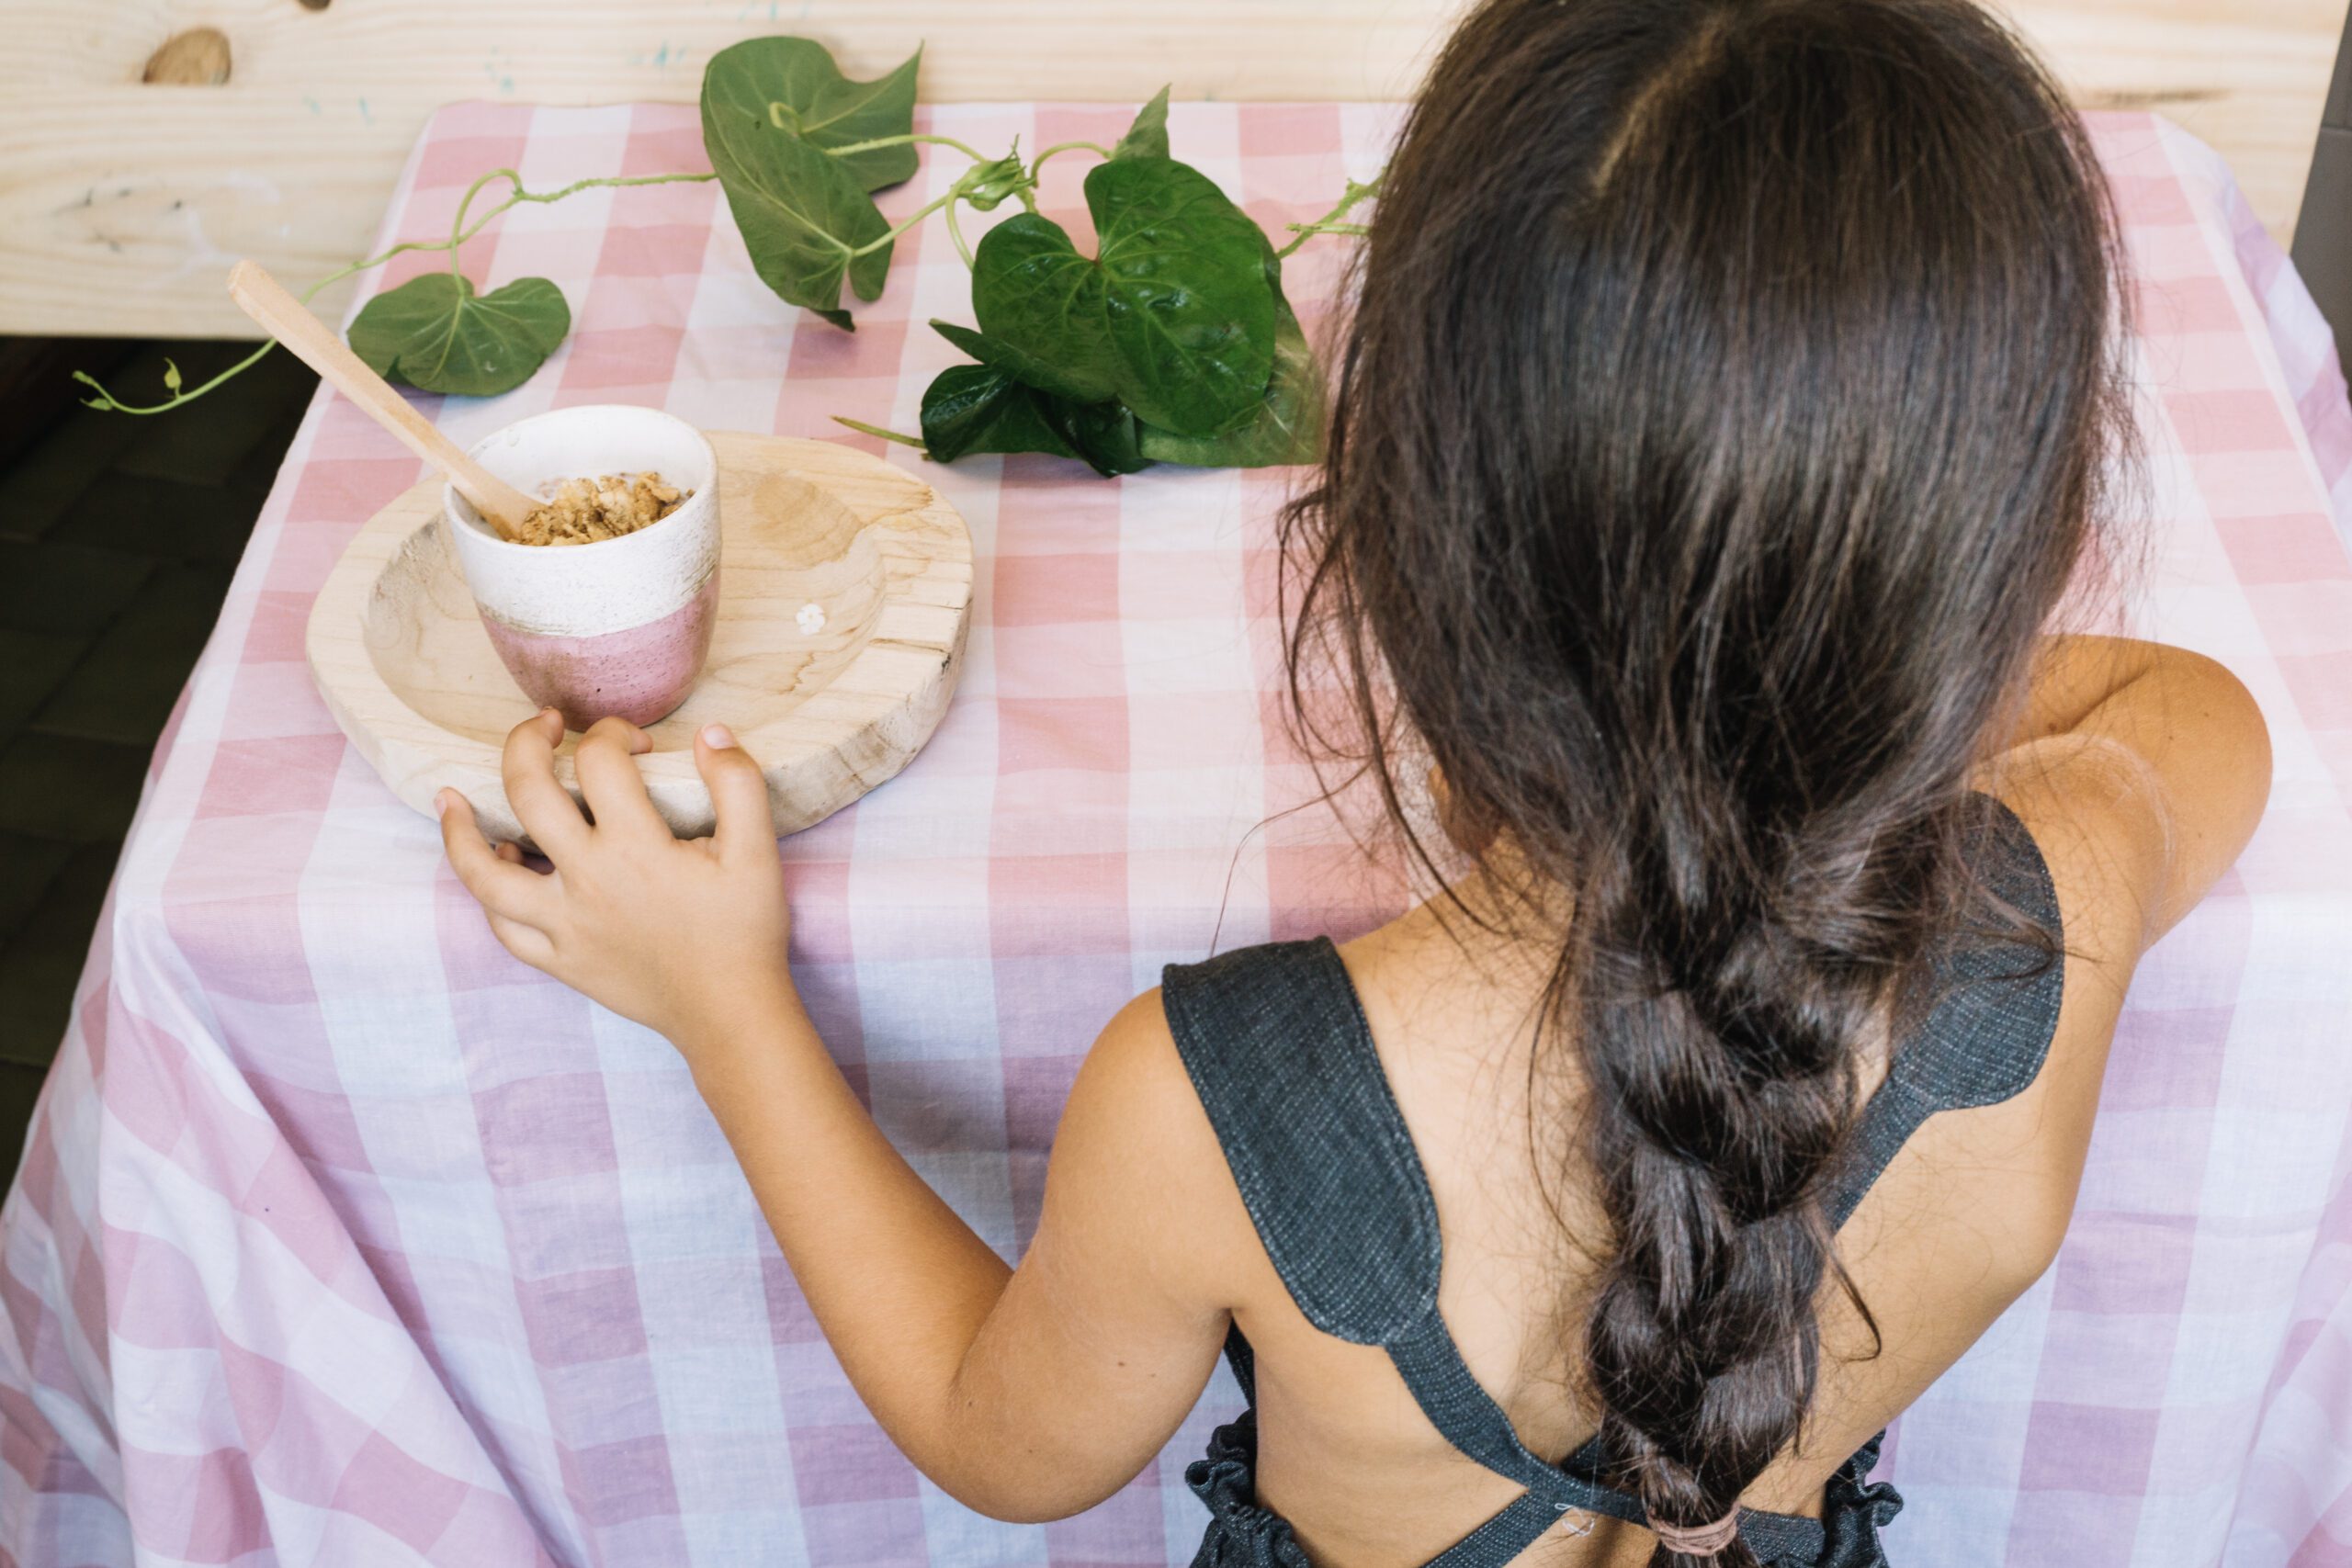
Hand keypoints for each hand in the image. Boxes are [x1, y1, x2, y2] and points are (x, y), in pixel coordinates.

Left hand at [437, 709, 799, 1058]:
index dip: (613, 732)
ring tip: (451, 798)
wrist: (730, 1013)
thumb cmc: (745, 932)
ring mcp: (565, 925)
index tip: (636, 743)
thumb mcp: (758, 851)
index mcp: (635, 847)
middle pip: (528, 794)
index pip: (599, 761)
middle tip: (544, 724)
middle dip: (527, 743)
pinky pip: (504, 927)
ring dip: (461, 831)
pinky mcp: (561, 959)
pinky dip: (489, 893)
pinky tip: (494, 865)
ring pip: (486, 874)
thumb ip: (737, 783)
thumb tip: (709, 733)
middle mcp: (587, 881)